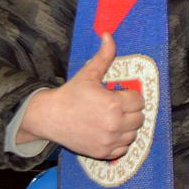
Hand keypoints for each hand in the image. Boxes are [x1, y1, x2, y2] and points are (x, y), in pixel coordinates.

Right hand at [15, 33, 145, 159]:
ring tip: (112, 118)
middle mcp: (115, 125)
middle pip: (140, 118)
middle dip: (131, 111)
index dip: (130, 96)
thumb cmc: (70, 94)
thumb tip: (109, 35)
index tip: (119, 94)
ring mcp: (109, 141)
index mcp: (113, 104)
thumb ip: (104, 56)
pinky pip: (123, 148)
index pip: (139, 100)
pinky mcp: (103, 153)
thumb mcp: (88, 73)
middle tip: (116, 106)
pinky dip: (119, 141)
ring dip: (127, 126)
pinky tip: (108, 132)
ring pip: (134, 134)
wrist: (49, 117)